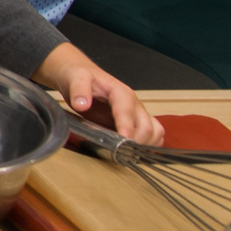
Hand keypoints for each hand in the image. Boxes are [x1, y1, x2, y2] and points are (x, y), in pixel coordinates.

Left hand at [33, 43, 162, 144]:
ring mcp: (136, 113)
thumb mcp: (75, 78)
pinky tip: (137, 152)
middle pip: (145, 126)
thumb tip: (82, 104)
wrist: (82, 76)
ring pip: (154, 131)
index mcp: (120, 93)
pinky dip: (150, 144)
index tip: (124, 140)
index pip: (127, 112)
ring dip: (146, 144)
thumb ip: (79, 90)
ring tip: (129, 154)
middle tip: (120, 154)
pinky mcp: (135, 121)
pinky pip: (153, 134)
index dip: (126, 127)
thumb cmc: (80, 77)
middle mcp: (133, 104)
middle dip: (136, 141)